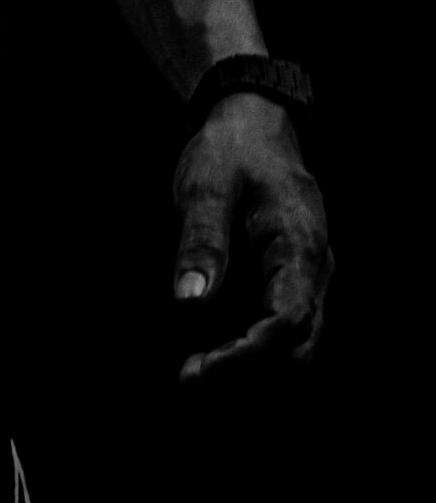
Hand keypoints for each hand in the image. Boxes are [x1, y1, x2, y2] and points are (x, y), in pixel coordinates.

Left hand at [170, 93, 333, 385]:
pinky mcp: (291, 285)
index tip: (198, 370)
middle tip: (187, 376)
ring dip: (250, 370)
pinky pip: (283, 334)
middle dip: (247, 373)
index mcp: (300, 245)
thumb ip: (201, 242)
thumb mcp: (206, 186)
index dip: (245, 355)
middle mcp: (315, 269)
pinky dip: (250, 354)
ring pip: (296, 348)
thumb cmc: (230, 151)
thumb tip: (190, 303)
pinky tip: (205, 352)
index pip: (287, 321)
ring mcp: (308, 280)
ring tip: (193, 370)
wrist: (254, 125)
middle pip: (298, 347)